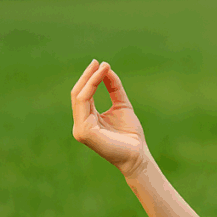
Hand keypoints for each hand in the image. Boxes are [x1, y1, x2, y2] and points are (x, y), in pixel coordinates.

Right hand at [71, 59, 150, 176]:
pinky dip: (92, 86)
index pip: (83, 95)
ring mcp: (80, 129)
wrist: (138, 154)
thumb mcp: (122, 105)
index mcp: (87, 120)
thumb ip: (114, 88)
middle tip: (98, 62)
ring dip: (90, 79)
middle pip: (78, 94)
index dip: (90, 78)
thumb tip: (106, 68)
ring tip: (102, 66)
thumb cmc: (130, 134)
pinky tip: (101, 78)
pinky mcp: (84, 131)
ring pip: (79, 97)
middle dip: (87, 76)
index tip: (100, 63)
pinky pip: (85, 103)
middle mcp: (80, 124)